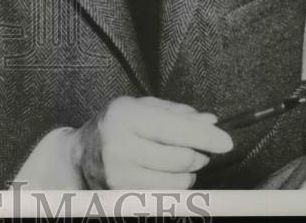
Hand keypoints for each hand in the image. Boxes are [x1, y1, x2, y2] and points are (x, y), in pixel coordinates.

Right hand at [67, 96, 233, 188]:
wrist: (78, 157)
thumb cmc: (116, 126)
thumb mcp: (140, 108)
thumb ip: (176, 113)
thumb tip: (211, 122)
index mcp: (124, 116)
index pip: (175, 130)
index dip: (206, 138)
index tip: (226, 142)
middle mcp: (120, 146)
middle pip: (182, 158)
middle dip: (199, 154)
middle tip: (198, 150)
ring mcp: (120, 176)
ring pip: (178, 181)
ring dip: (188, 173)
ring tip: (178, 162)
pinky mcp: (123, 197)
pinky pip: (167, 196)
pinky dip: (175, 186)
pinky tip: (166, 175)